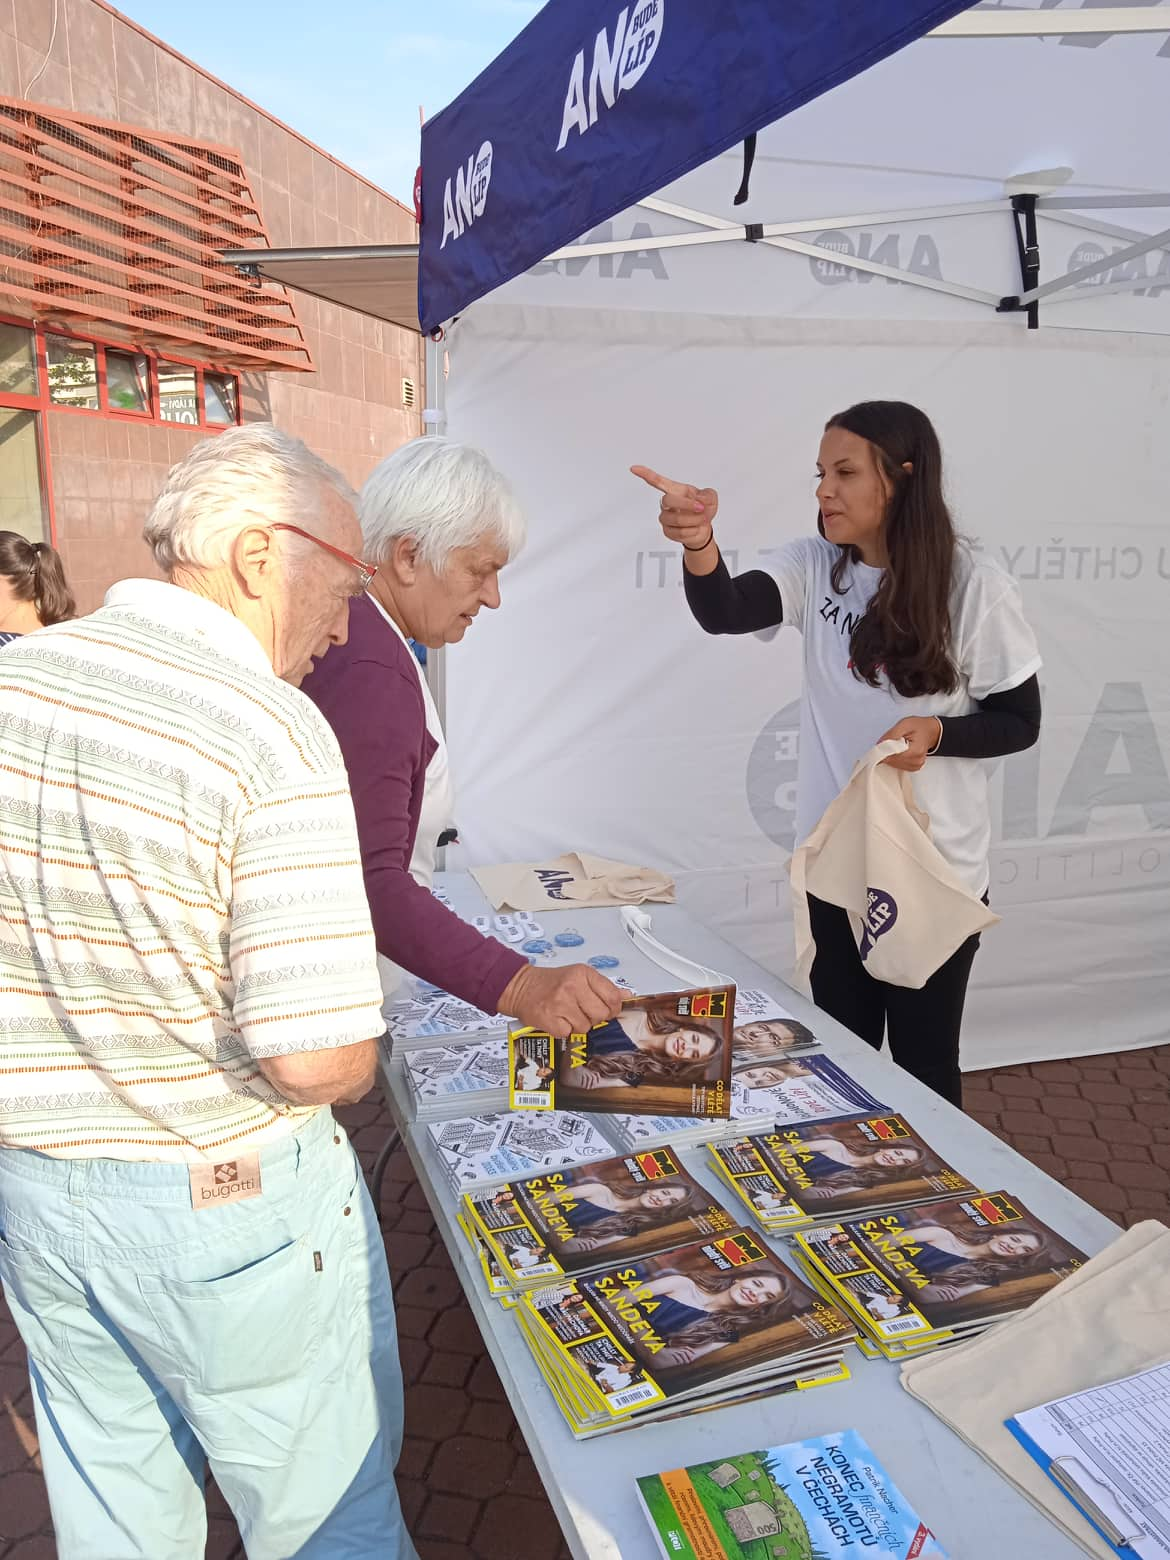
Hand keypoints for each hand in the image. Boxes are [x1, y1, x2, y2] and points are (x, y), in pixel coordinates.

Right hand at [496, 962, 623, 1038]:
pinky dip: (565, 1030)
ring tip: (567, 1013)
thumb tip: (625, 995)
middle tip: (583, 1011)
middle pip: (602, 1014)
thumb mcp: (578, 976)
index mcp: (582, 973)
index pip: (613, 996)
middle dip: (595, 1017)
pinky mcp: (550, 1019)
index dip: (613, 1007)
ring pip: (586, 1026)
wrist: (520, 987)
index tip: (608, 1009)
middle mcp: (572, 986)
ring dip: (578, 1024)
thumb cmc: (549, 982)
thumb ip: (603, 986)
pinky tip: (558, 1019)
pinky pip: (569, 1033)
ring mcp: (560, 1003)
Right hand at [630, 466, 717, 550]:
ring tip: (701, 519)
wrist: (704, 529)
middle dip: (687, 505)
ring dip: (694, 520)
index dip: (646, 474)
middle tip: (701, 508)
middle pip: (668, 500)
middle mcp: (667, 504)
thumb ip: (707, 496)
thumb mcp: (711, 498)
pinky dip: (693, 530)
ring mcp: (666, 518)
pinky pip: (680, 532)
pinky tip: (695, 528)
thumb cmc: (704, 509)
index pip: (658, 481)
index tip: (634, 468)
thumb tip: (700, 501)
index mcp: (676, 491)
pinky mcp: (668, 531)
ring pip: (676, 519)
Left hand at [877, 716, 941, 771]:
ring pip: (893, 764)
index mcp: (916, 751)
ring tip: (898, 745)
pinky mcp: (913, 768)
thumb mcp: (905, 724)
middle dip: (887, 751)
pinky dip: (895, 758)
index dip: (883, 750)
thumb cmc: (919, 727)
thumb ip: (892, 735)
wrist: (930, 731)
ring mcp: (915, 766)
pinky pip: (897, 765)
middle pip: (892, 761)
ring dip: (891, 755)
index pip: (892, 756)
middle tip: (891, 741)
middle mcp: (917, 761)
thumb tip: (879, 745)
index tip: (880, 744)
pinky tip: (900, 751)